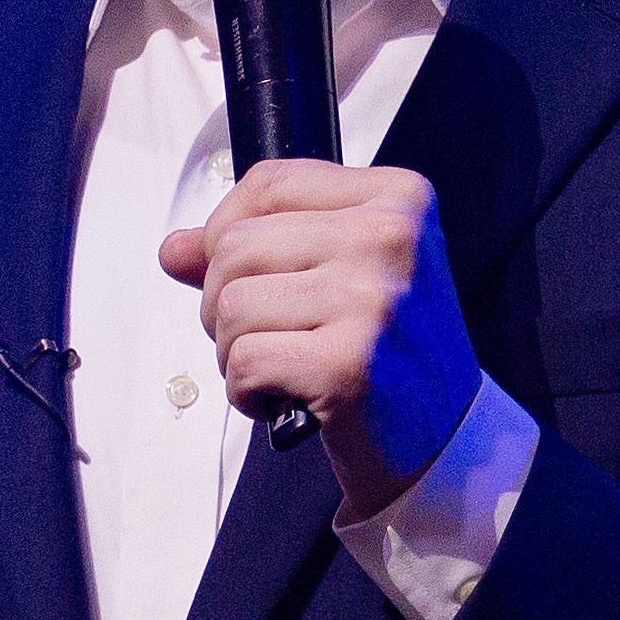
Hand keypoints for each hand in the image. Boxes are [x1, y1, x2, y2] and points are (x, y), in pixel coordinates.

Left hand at [160, 160, 478, 521]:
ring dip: (234, 350)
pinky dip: (246, 391)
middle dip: (224, 302)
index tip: (244, 274)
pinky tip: (285, 399)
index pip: (269, 182)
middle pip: (236, 245)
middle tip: (272, 336)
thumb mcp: (341, 273)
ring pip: (229, 304)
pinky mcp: (348, 365)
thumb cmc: (389, 349)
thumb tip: (173, 248)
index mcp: (398, 198)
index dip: (226, 231)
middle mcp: (391, 238)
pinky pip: (244, 361)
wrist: (446, 437)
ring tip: (283, 367)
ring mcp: (372, 300)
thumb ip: (258, 247)